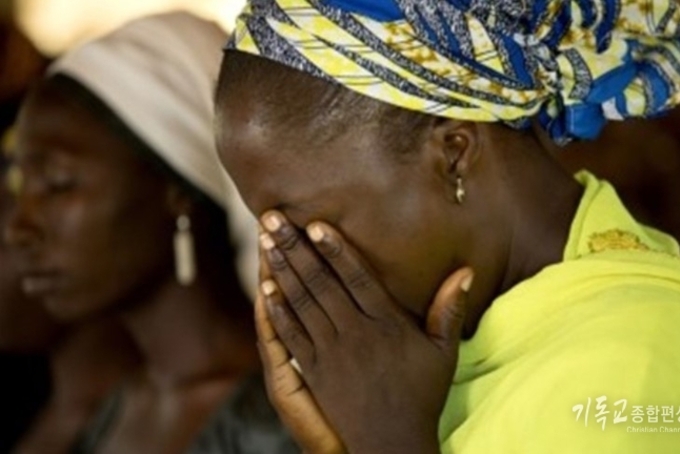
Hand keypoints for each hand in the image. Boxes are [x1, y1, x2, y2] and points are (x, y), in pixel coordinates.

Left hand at [258, 211, 472, 453]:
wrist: (392, 443)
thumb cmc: (421, 393)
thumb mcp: (443, 351)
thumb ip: (450, 309)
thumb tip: (467, 271)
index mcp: (386, 325)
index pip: (357, 278)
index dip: (335, 249)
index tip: (314, 223)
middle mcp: (355, 334)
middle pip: (321, 283)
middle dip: (294, 248)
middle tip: (273, 218)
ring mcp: (330, 353)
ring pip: (302, 303)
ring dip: (281, 271)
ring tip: (265, 242)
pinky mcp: (313, 372)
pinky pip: (291, 336)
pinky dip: (277, 312)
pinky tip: (264, 290)